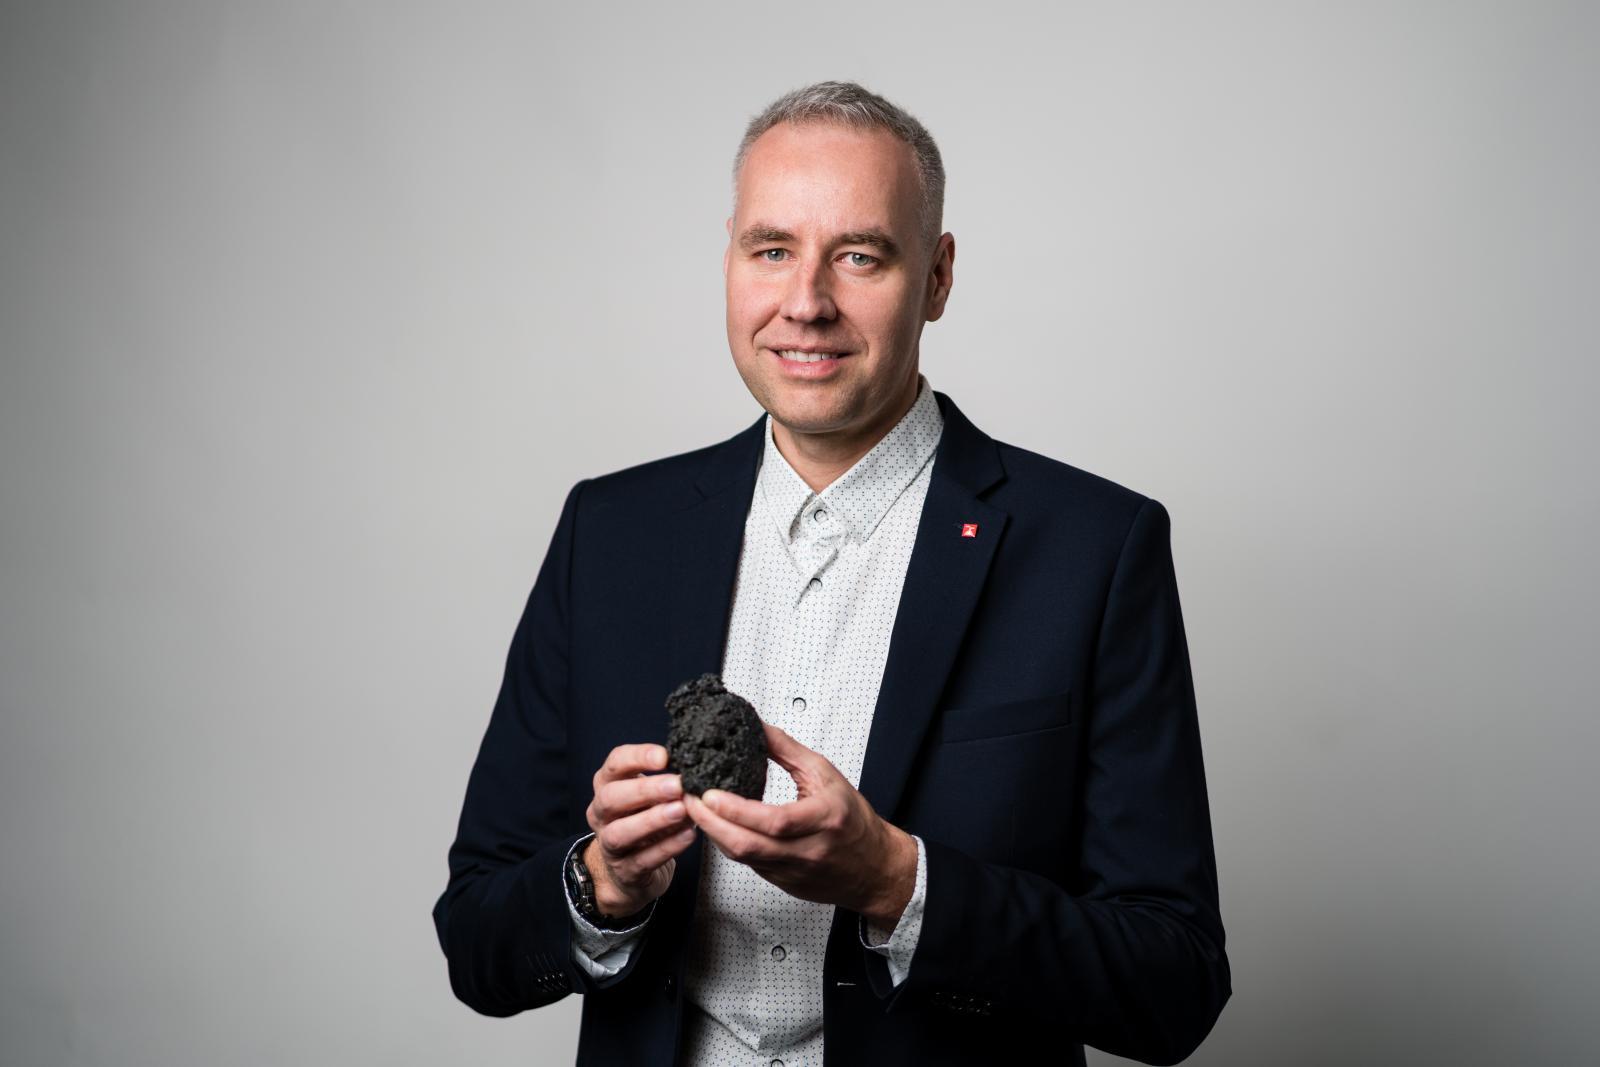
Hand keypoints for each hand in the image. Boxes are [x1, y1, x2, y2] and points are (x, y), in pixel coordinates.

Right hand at [584, 743, 694, 916]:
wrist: (628, 870)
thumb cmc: (642, 820)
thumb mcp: (648, 797)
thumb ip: (665, 782)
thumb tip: (696, 770)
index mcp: (607, 786)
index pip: (615, 764)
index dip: (638, 757)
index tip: (665, 756)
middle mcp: (601, 814)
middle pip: (611, 798)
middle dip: (644, 790)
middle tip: (676, 785)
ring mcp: (609, 845)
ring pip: (621, 832)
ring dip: (653, 820)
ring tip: (681, 810)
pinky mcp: (625, 871)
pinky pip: (643, 859)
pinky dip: (667, 847)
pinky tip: (688, 835)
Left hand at [684, 724, 916, 926]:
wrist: (873, 867)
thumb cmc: (852, 819)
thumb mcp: (826, 775)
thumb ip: (787, 750)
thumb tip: (756, 727)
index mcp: (824, 819)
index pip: (774, 820)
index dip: (737, 809)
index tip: (710, 793)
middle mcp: (808, 850)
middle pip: (748, 845)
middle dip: (710, 823)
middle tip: (687, 799)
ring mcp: (793, 871)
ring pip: (742, 857)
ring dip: (713, 833)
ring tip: (693, 809)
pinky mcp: (782, 883)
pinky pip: (747, 864)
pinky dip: (728, 844)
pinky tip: (715, 826)